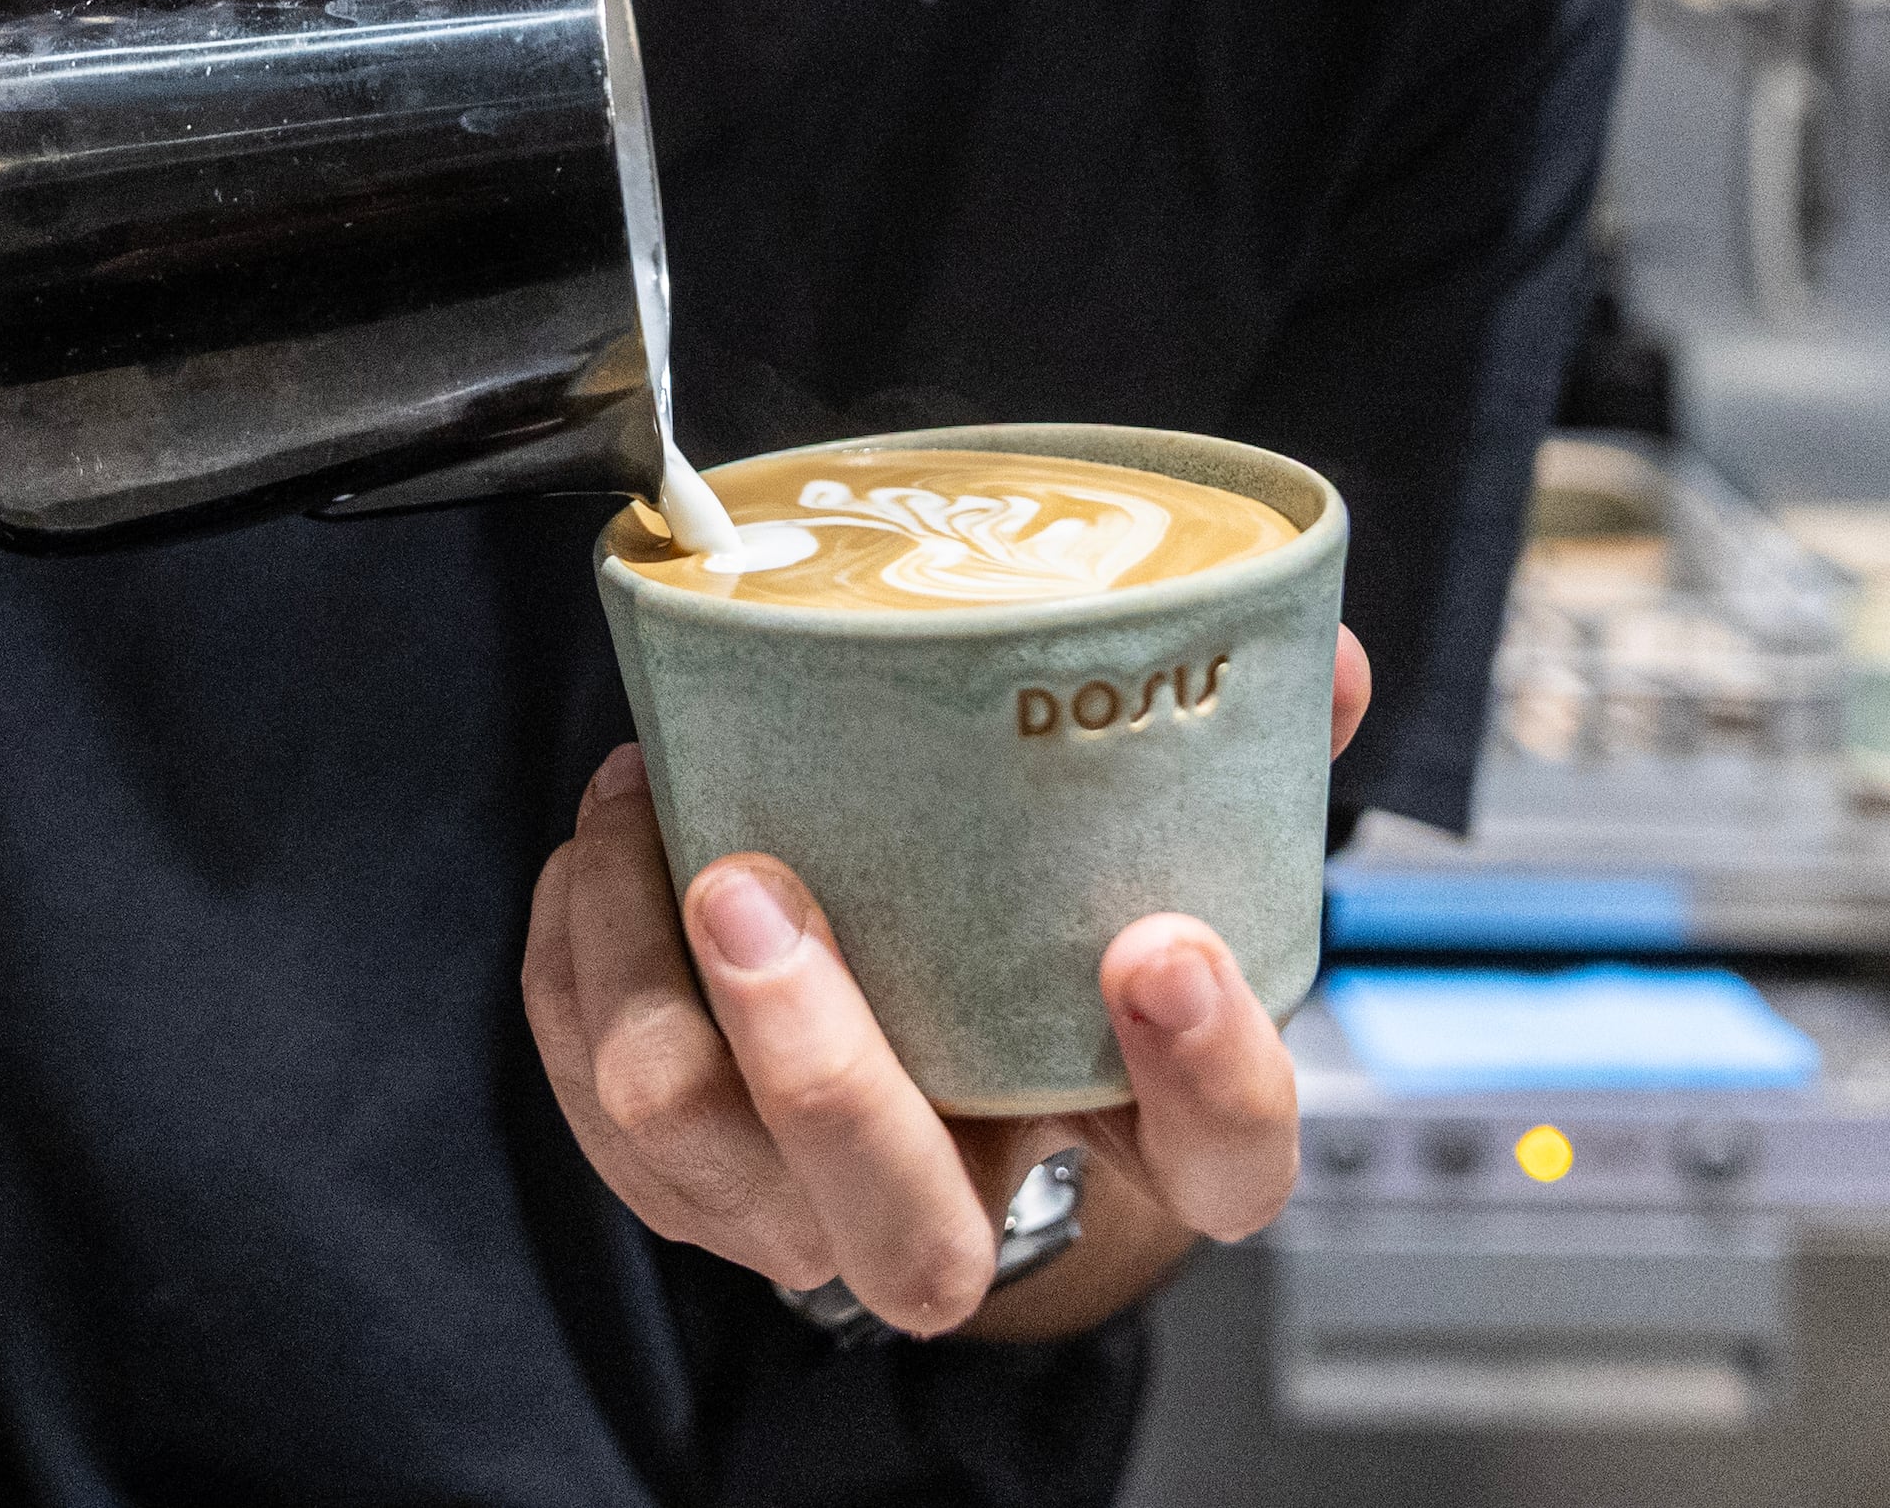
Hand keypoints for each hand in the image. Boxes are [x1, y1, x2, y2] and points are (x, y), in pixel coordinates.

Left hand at [521, 627, 1373, 1338]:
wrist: (909, 1018)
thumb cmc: (1030, 929)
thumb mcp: (1144, 853)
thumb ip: (1231, 762)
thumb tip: (1309, 654)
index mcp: (1119, 1132)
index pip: (1214, 1169)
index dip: (1203, 1079)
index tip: (1158, 944)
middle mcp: (957, 1211)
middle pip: (905, 1235)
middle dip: (819, 1068)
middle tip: (756, 889)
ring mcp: (795, 1214)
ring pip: (696, 1150)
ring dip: (646, 966)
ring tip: (648, 801)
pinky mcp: (665, 1175)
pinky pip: (588, 1084)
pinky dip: (581, 942)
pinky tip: (613, 836)